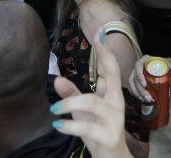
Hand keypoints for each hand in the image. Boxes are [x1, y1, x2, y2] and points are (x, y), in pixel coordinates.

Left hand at [51, 38, 134, 157]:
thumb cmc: (99, 132)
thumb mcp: (83, 113)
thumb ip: (72, 95)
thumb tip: (57, 79)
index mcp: (112, 96)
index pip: (111, 69)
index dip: (105, 52)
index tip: (99, 34)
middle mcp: (116, 104)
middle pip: (112, 77)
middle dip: (105, 59)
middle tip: (97, 43)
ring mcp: (114, 120)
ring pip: (92, 103)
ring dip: (70, 103)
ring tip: (54, 109)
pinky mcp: (108, 136)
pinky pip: (87, 127)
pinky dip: (70, 125)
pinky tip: (58, 125)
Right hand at [129, 54, 170, 102]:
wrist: (162, 69)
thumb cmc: (165, 67)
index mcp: (145, 60)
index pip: (138, 65)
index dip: (139, 75)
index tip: (144, 85)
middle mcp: (138, 66)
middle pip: (134, 77)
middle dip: (140, 90)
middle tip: (149, 98)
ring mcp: (135, 73)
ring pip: (131, 84)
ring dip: (138, 94)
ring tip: (147, 100)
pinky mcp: (134, 80)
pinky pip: (131, 87)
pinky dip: (135, 94)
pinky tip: (142, 99)